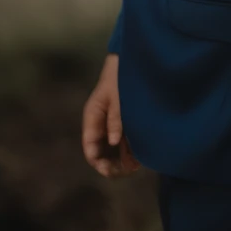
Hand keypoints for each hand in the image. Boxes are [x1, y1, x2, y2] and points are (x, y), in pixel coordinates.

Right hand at [82, 54, 140, 176]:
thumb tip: (112, 142)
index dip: (98, 161)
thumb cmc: (121, 75)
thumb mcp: (118, 96)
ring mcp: (112, 124)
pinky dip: (130, 151)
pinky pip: (123, 143)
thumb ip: (115, 118)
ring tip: (136, 166)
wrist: (134, 59)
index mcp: (93, 116)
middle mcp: (100, 123)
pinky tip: (140, 158)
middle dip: (112, 164)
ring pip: (112, 150)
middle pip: (100, 152)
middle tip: (127, 171)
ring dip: (122, 160)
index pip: (90, 146)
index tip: (111, 170)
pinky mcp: (124, 123)